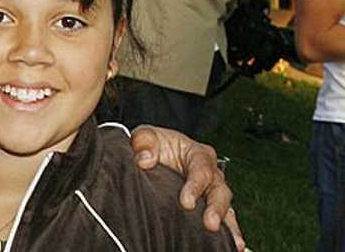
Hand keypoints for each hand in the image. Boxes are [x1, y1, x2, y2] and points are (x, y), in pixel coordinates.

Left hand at [131, 126, 244, 249]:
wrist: (152, 159)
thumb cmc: (152, 146)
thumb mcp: (145, 136)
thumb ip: (144, 142)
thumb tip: (144, 160)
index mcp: (198, 154)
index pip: (202, 170)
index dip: (195, 186)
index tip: (185, 202)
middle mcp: (211, 174)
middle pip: (220, 191)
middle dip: (216, 209)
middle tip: (209, 224)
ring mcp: (212, 192)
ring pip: (226, 208)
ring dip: (228, 225)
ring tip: (232, 242)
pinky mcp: (210, 208)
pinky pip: (224, 221)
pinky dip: (229, 234)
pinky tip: (233, 246)